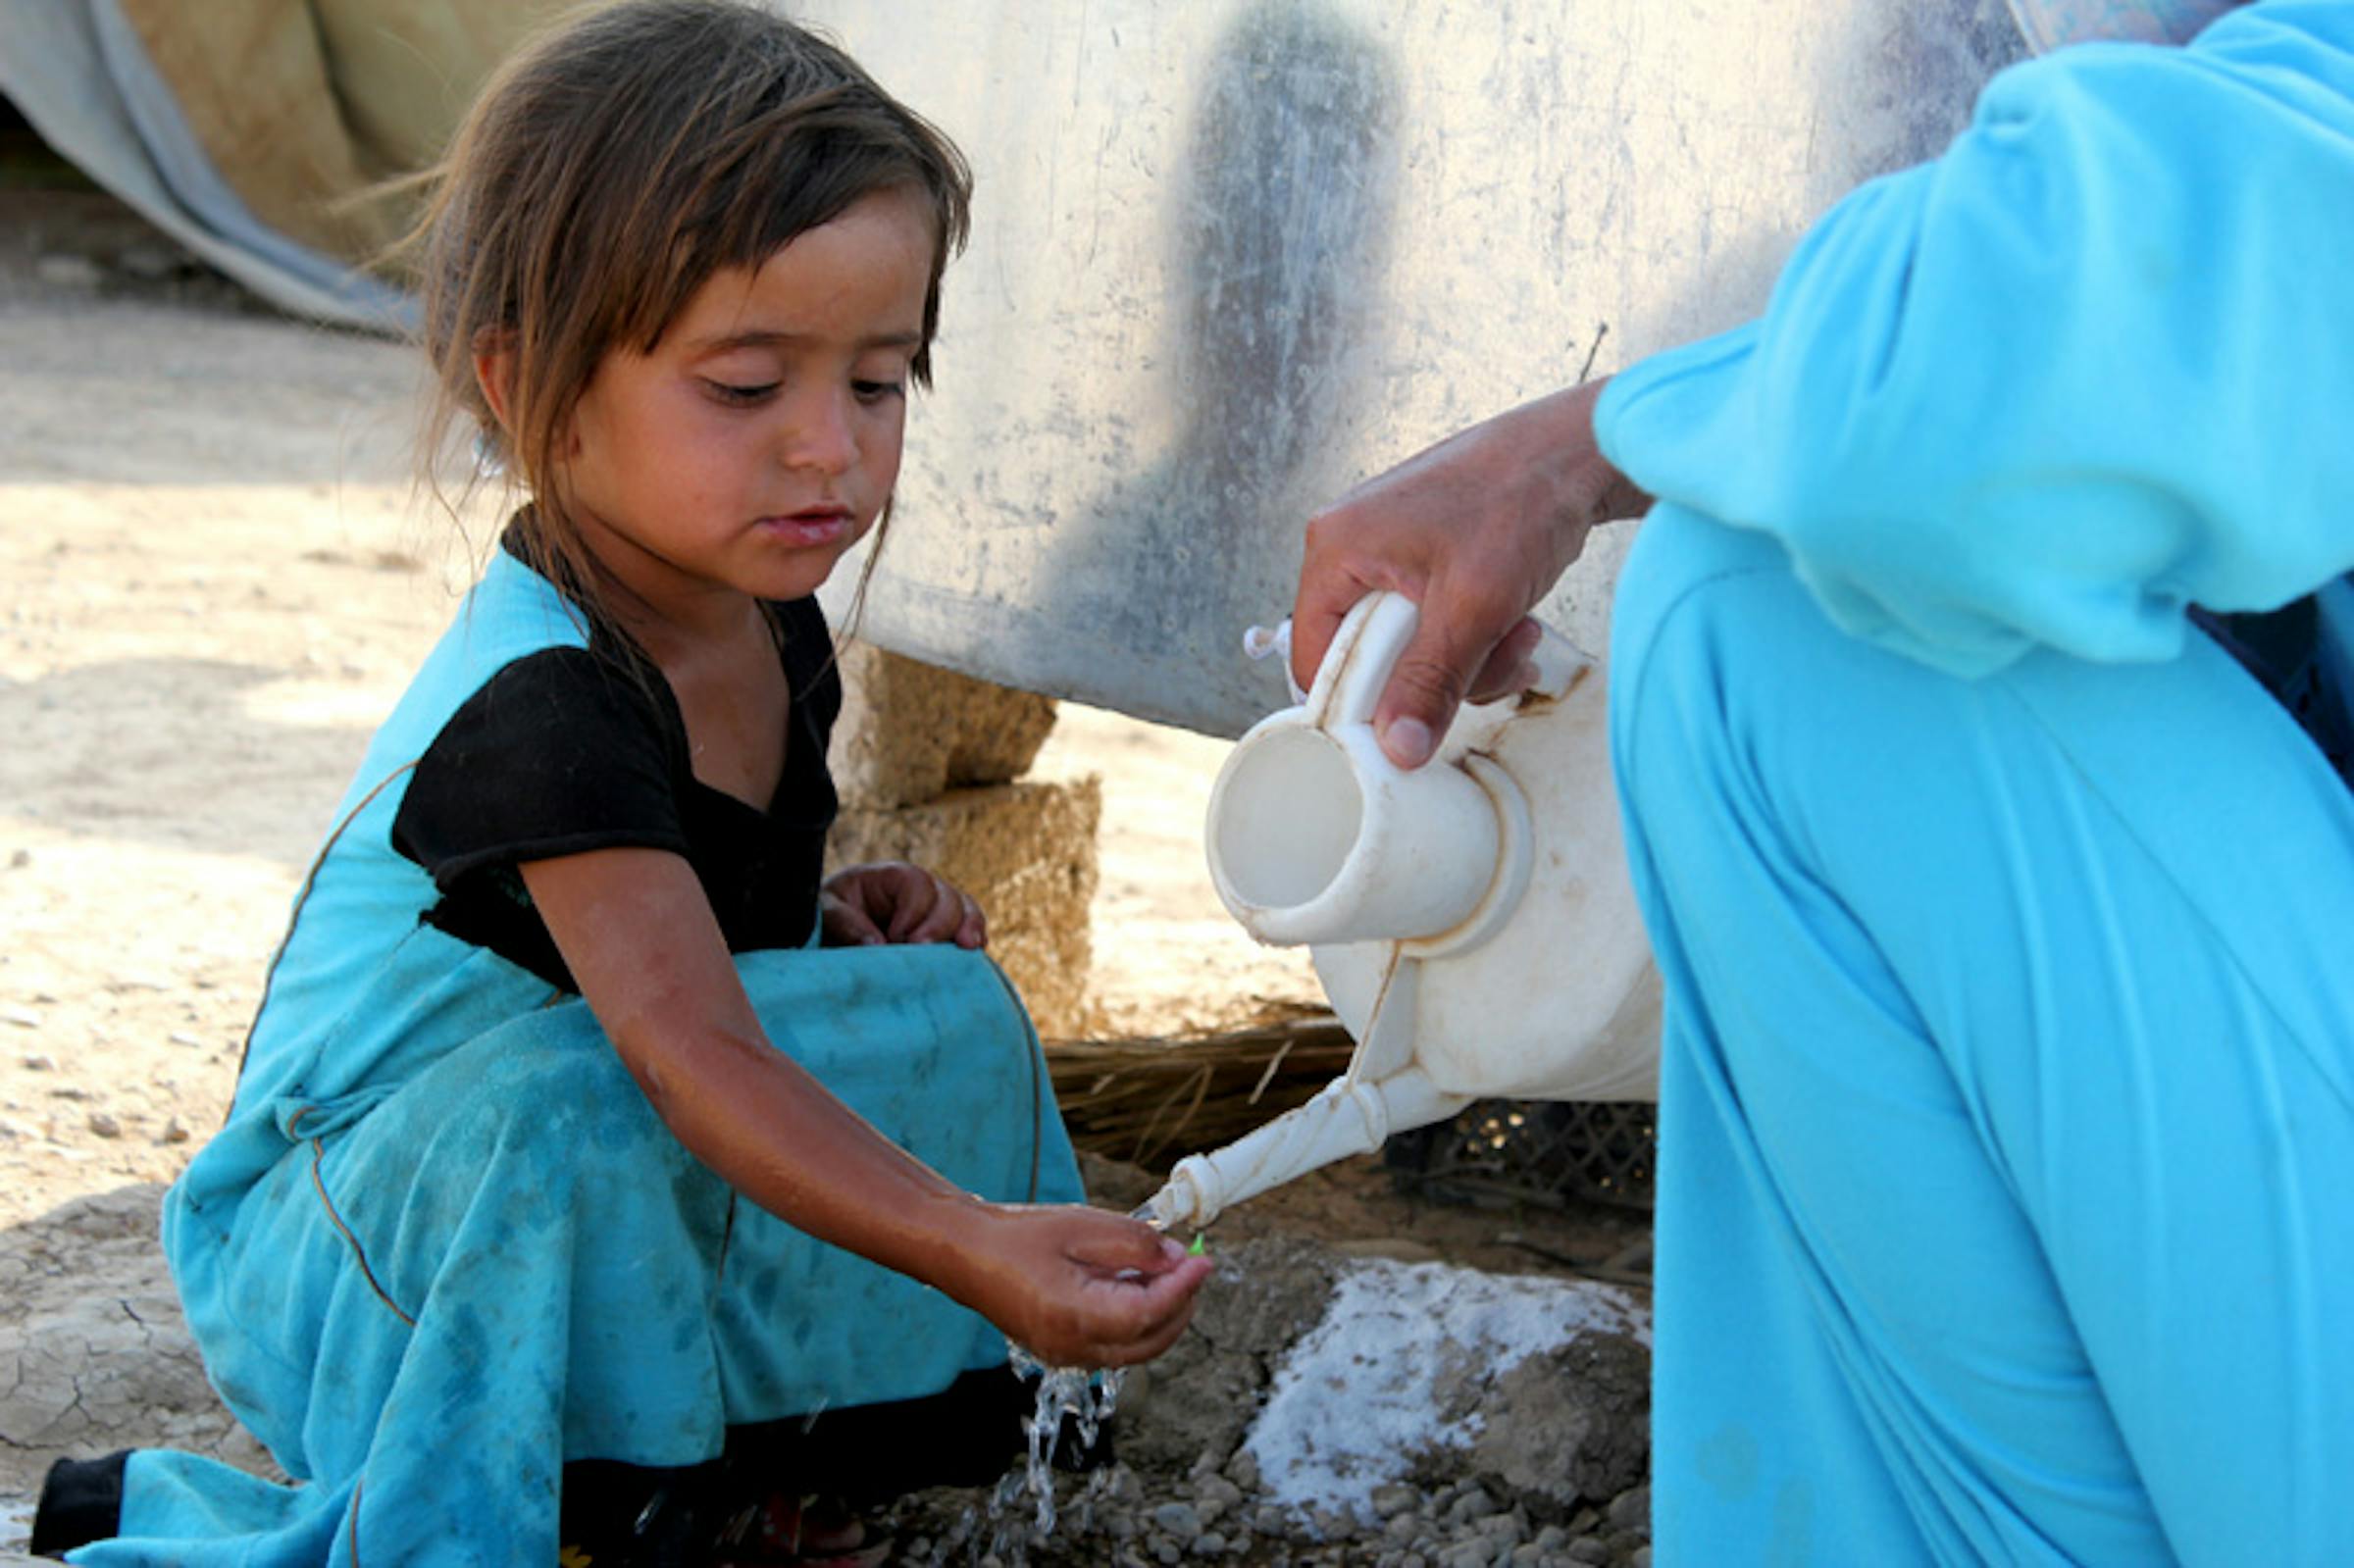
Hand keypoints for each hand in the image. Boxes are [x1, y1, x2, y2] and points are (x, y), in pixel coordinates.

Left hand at [820, 861, 985, 947]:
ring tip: (968, 948)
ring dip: (968, 928)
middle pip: (946, 896)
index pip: (916, 883)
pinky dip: (975, 938)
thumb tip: (879, 946)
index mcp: (889, 877)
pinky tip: (974, 953)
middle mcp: (918, 890)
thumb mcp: (824, 911)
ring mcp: (934, 911)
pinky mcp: (942, 934)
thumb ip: (846, 923)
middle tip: (922, 949)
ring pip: (964, 910)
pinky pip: (969, 929)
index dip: (912, 911)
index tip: (895, 939)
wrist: (830, 935)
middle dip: (940, 924)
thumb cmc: (826, 916)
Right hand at [952, 1203, 1216, 1367]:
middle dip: (1181, 1305)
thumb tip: (1176, 1260)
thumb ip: (1134, 1244)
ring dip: (1161, 1315)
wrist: (967, 1254)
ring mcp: (1067, 1355)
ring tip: (1166, 1270)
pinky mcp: (1062, 1349)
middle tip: (1193, 1267)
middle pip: (1150, 1341)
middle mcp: (1074, 1348)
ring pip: (1136, 1348)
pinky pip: (1114, 1345)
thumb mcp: (1082, 1227)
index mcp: (1076, 1318)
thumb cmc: (1019, 1236)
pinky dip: (1136, 1321)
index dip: (1183, 1287)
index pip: (1150, 1313)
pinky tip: (1136, 1284)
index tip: (1204, 1260)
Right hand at [1290, 378, 1649, 768]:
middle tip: (1489, 662)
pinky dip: (1476, 637)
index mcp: (1336, 548)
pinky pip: (1433, 626)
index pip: (1314, 658)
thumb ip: (1430, 683)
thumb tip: (1398, 749)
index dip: (1359, 702)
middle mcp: (1351, 547)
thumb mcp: (1473, 607)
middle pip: (1368, 659)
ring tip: (1515, 633)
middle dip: (1436, 676)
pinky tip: (1515, 622)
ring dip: (1468, 660)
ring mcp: (1389, 552)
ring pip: (1410, 650)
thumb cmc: (1521, 499)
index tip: (1410, 723)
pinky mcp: (1424, 559)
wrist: (1577, 453)